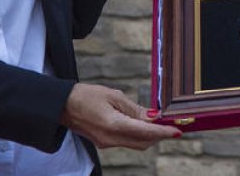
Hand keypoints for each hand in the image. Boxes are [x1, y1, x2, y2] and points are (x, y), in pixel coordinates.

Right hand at [59, 83, 180, 149]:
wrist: (62, 105)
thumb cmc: (86, 96)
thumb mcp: (113, 96)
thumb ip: (134, 109)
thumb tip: (152, 117)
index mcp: (114, 125)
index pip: (145, 132)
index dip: (163, 132)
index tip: (177, 131)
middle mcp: (111, 138)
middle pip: (143, 142)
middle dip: (159, 136)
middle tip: (171, 125)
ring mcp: (106, 143)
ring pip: (135, 144)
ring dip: (149, 136)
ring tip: (159, 123)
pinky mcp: (104, 143)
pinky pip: (126, 142)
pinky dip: (137, 135)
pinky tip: (141, 125)